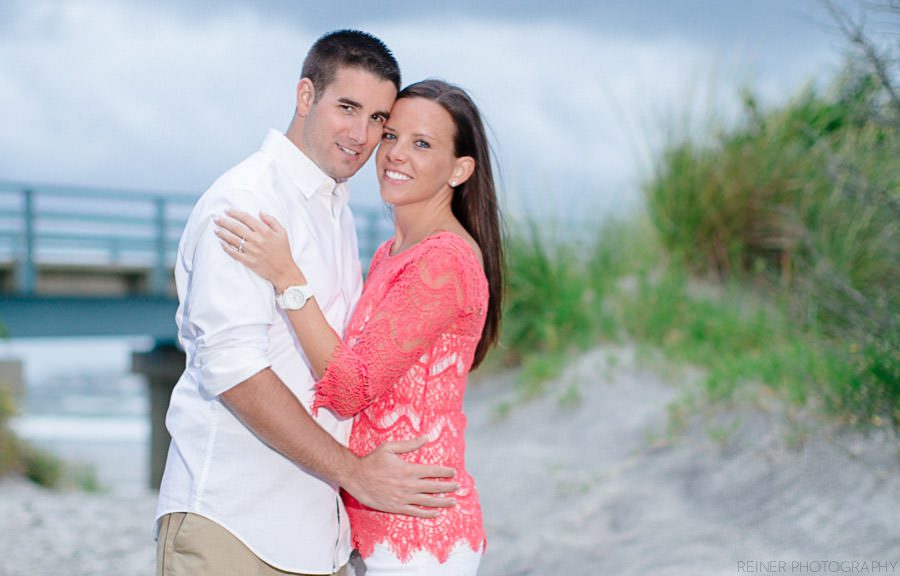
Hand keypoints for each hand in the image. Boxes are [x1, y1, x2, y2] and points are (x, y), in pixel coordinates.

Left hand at [215, 210, 304, 290]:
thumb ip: (272, 220)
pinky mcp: (248, 261)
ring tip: (215, 229)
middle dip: (224, 222)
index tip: (227, 210)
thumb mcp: (283, 233)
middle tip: (216, 219)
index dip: (235, 213)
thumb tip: (260, 212)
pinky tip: (221, 243)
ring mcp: (251, 251)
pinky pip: (234, 253)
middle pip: (236, 227)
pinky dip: (226, 247)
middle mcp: (257, 240)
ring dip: (222, 233)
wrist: (284, 271)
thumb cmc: (284, 251)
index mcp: (265, 231)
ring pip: (233, 239)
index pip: (246, 218)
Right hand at [341, 437, 459, 517]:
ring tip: (453, 502)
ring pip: (428, 501)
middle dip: (448, 487)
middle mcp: (409, 485)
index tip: (454, 473)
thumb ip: (409, 444)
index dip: (445, 472)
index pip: (433, 471)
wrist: (356, 478)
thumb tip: (426, 437)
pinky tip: (436, 514)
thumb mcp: (390, 447)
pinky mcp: (397, 507)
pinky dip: (428, 514)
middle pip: (434, 487)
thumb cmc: (372, 461)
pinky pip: (416, 512)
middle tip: (458, 487)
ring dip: (442, 502)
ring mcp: (404, 498)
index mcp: (409, 469)